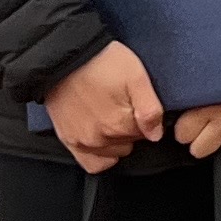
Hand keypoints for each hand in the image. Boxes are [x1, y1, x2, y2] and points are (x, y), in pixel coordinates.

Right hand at [46, 40, 162, 173]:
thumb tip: (156, 135)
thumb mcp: (136, 77)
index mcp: (120, 125)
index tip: (137, 105)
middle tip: (122, 106)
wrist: (63, 57)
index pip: (146, 134)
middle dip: (130, 129)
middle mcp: (100, 139)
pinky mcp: (68, 140)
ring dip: (115, 140)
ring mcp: (82, 142)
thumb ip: (150, 110)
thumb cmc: (101, 62)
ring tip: (108, 115)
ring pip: (112, 153)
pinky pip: (91, 163)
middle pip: (129, 143)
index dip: (144, 119)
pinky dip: (99, 154)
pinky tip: (100, 136)